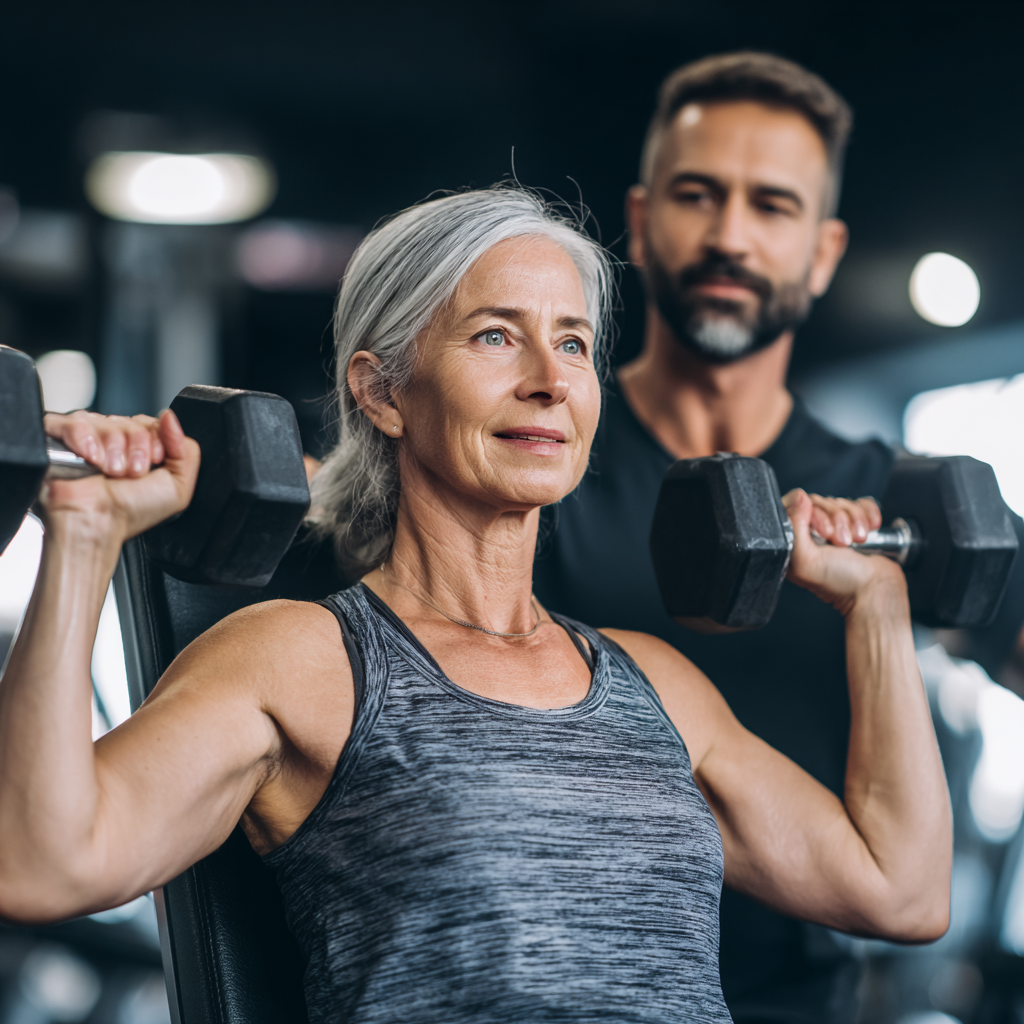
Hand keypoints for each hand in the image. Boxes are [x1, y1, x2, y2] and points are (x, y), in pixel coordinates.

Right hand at [38, 410, 200, 545]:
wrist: (97, 525)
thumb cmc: (132, 512)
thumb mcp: (177, 487)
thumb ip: (185, 450)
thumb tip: (171, 418)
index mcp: (140, 448)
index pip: (152, 423)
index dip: (155, 440)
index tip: (154, 462)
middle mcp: (115, 441)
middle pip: (130, 420)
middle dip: (136, 448)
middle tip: (132, 472)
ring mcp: (88, 438)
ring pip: (105, 419)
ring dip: (113, 448)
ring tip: (112, 472)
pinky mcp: (61, 438)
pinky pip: (73, 421)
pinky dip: (84, 437)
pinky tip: (92, 458)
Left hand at [782, 489, 905, 615]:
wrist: (876, 591)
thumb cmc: (840, 583)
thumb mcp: (805, 560)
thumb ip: (794, 527)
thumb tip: (799, 497)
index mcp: (795, 540)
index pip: (795, 506)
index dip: (812, 513)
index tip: (824, 532)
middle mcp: (814, 533)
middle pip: (821, 501)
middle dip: (837, 520)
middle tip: (842, 542)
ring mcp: (838, 528)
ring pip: (842, 503)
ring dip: (855, 520)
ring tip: (857, 542)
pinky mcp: (859, 524)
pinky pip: (862, 504)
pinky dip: (868, 515)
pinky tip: (869, 531)